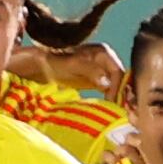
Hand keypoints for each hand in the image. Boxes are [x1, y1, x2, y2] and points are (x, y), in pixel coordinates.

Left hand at [12, 39, 127, 106]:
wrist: (43, 67)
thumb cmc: (56, 62)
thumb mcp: (73, 65)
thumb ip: (90, 71)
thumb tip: (107, 82)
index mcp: (103, 52)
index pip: (118, 71)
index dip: (117, 87)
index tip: (112, 101)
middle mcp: (106, 60)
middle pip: (120, 78)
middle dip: (120, 93)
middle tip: (117, 109)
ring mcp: (102, 69)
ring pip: (116, 85)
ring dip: (117, 97)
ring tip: (115, 110)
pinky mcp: (97, 80)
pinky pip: (109, 89)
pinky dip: (110, 98)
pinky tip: (108, 107)